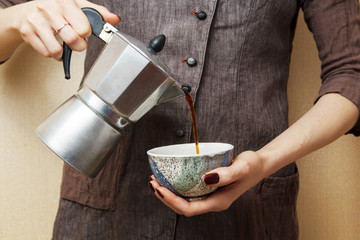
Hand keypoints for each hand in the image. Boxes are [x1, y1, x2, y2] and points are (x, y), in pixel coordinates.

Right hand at [13, 0, 119, 59]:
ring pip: (56, 50)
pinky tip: (52, 45)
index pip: (83, 28)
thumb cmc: (56, 9)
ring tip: (63, 45)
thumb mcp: (78, 6)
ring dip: (63, 52)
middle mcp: (48, 9)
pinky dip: (52, 54)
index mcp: (64, 1)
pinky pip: (46, 53)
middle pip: (72, 40)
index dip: (86, 33)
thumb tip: (115, 19)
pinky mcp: (27, 32)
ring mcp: (36, 21)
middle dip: (78, 46)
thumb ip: (98, 13)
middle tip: (76, 42)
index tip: (83, 32)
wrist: (27, 12)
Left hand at [149, 151, 266, 216]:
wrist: (260, 164)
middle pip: (183, 207)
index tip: (159, 188)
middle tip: (153, 182)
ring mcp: (210, 196)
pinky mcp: (209, 188)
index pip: (189, 209)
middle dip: (165, 197)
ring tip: (156, 179)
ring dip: (169, 192)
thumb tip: (206, 178)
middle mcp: (212, 201)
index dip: (171, 201)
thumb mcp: (242, 167)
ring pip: (185, 199)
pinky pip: (189, 191)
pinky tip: (171, 176)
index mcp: (218, 202)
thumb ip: (227, 174)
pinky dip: (177, 185)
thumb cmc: (253, 166)